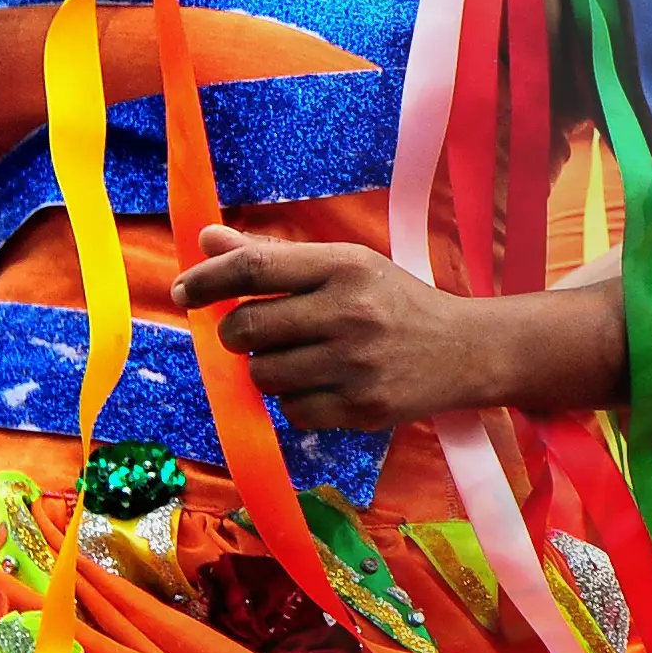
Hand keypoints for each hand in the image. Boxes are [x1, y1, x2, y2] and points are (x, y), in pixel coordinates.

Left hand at [169, 226, 483, 428]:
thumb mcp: (344, 266)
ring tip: (297, 360)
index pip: (253, 268)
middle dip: (236, 334)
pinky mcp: (363, 409)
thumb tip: (205, 240)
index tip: (183, 292)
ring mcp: (356, 366)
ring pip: (264, 375)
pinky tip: (322, 386)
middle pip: (248, 327)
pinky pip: (293, 412)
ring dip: (266, 370)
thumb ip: (273, 256)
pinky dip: (295, 401)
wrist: (468, 350)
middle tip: (253, 333)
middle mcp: (349, 313)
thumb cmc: (395, 302)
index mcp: (344, 266)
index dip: (206, 280)